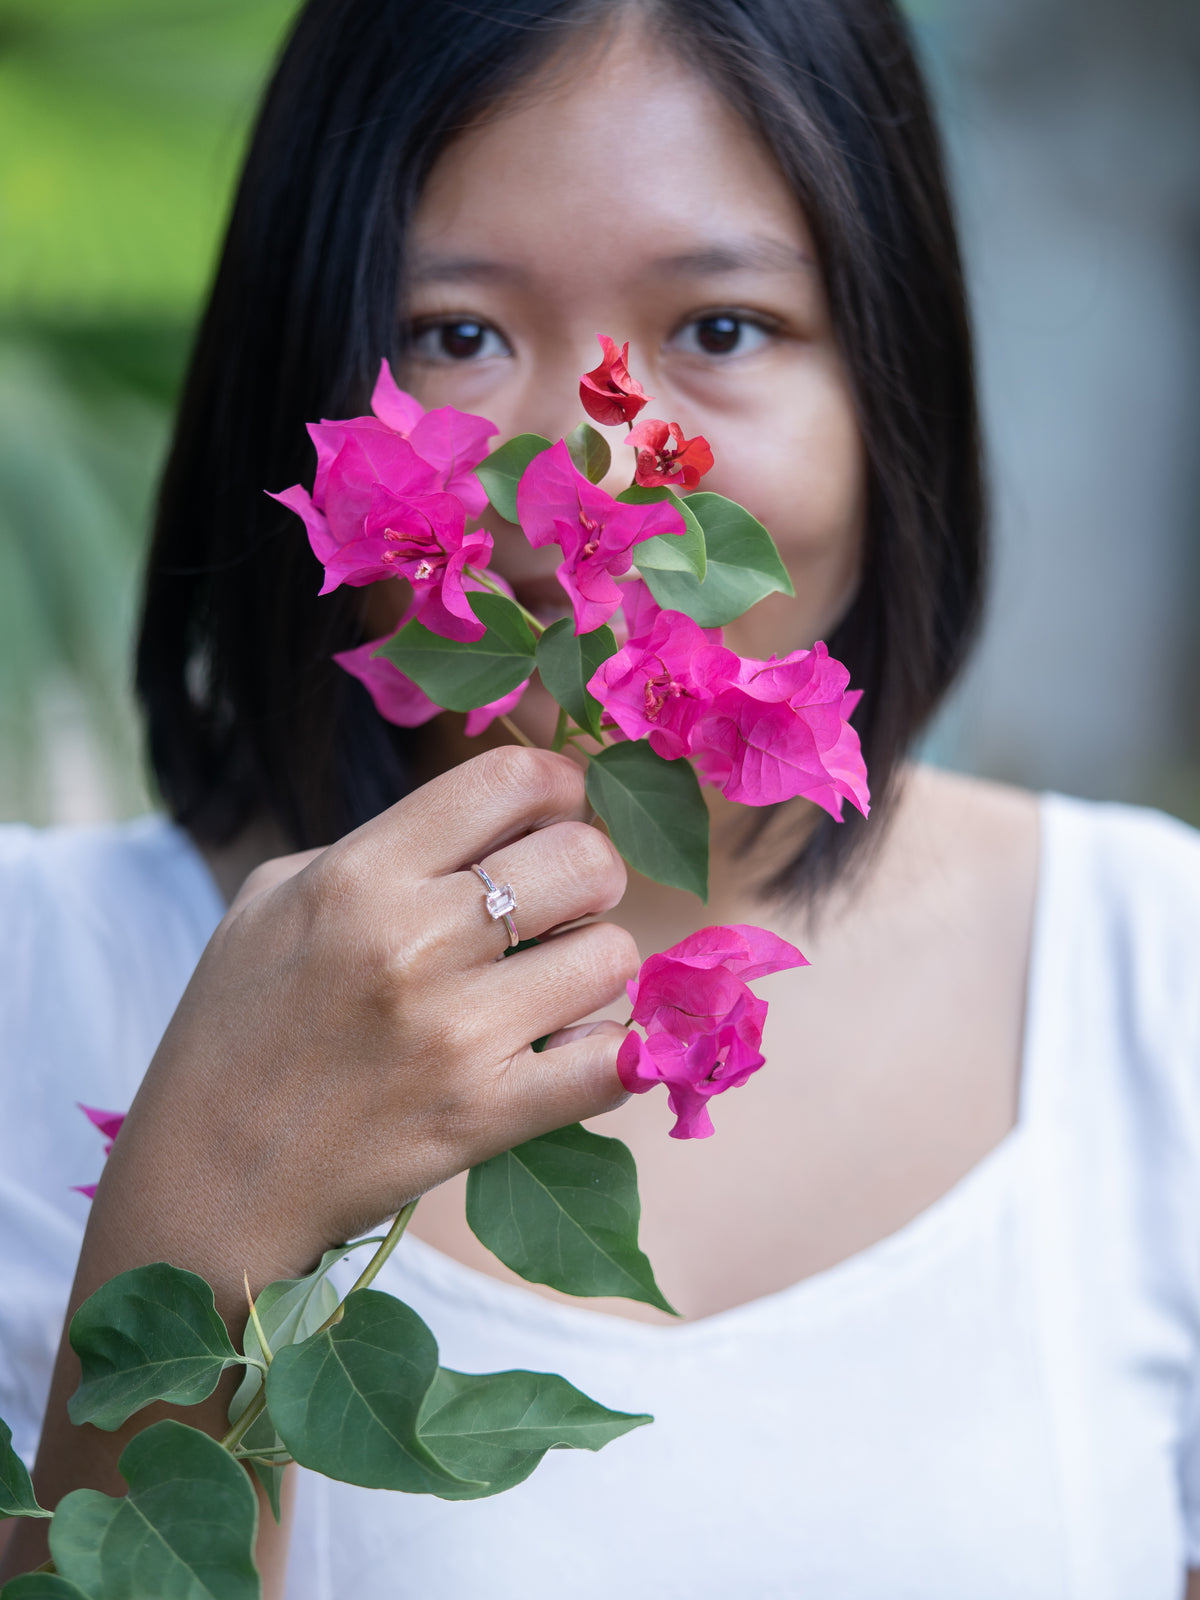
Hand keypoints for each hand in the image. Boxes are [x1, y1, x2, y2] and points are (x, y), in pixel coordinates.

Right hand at [94, 745, 636, 1295]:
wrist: (205, 1178)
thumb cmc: (237, 1028)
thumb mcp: (274, 900)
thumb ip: (380, 848)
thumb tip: (492, 826)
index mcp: (360, 874)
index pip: (510, 780)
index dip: (558, 785)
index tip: (556, 812)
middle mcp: (413, 941)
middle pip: (585, 858)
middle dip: (591, 874)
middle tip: (562, 906)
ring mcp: (455, 1033)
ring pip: (611, 955)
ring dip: (593, 967)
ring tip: (550, 987)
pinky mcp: (483, 1115)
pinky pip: (610, 1063)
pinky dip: (611, 1058)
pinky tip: (574, 1053)